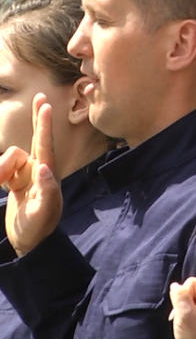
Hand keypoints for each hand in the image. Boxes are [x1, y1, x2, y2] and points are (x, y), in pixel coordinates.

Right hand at [2, 94, 62, 254]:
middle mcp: (39, 170)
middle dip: (38, 120)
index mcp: (47, 175)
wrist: (27, 241)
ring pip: (8, 157)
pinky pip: (1, 168)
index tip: (46, 106)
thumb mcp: (41, 213)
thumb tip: (44, 168)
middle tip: (41, 97)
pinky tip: (2, 188)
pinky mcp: (15, 179)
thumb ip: (45, 191)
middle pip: (35, 140)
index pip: (45, 145)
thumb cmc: (37, 228)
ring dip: (0, 170)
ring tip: (2, 187)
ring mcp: (26, 174)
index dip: (44, 125)